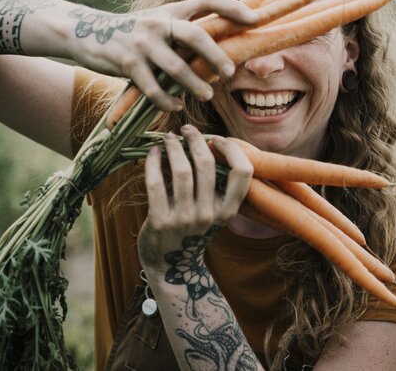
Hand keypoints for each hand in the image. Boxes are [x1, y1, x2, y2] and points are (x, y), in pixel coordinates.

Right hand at [67, 0, 257, 110]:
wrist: (86, 34)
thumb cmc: (133, 34)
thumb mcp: (158, 23)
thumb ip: (183, 31)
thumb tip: (220, 48)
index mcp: (171, 10)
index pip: (208, 0)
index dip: (233, 7)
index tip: (255, 20)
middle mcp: (158, 22)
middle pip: (195, 35)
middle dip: (217, 56)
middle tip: (230, 73)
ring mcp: (142, 42)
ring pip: (176, 67)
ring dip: (194, 84)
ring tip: (207, 95)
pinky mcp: (127, 62)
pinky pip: (154, 88)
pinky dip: (167, 102)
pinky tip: (175, 109)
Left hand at [137, 125, 252, 269]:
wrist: (172, 266)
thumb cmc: (192, 231)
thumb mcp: (213, 213)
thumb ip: (213, 185)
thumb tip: (204, 143)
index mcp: (227, 211)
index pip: (243, 173)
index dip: (232, 149)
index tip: (217, 139)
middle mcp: (208, 215)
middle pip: (206, 165)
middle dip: (195, 140)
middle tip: (186, 130)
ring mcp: (184, 219)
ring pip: (181, 171)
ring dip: (173, 147)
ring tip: (168, 138)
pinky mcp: (160, 221)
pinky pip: (156, 183)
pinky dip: (153, 162)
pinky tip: (152, 153)